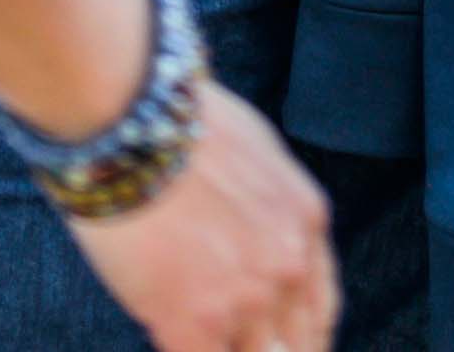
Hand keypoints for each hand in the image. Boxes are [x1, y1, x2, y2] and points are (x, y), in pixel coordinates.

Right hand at [61, 78, 338, 351]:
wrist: (135, 125)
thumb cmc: (178, 124)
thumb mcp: (255, 154)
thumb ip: (266, 209)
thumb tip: (246, 239)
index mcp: (306, 224)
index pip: (319, 312)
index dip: (299, 340)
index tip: (280, 348)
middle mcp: (288, 267)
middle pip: (294, 348)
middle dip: (268, 351)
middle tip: (235, 341)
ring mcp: (246, 300)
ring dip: (227, 347)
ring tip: (198, 334)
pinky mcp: (193, 323)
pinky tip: (172, 335)